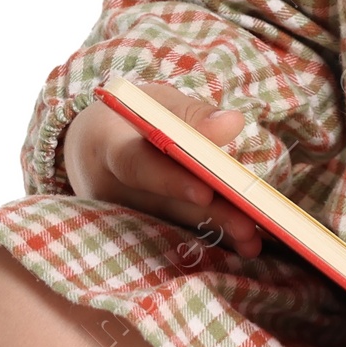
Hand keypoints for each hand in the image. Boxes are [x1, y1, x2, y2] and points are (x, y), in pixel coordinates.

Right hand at [61, 80, 263, 260]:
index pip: (136, 166)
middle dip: (208, 215)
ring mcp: (122, 215)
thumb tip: (232, 124)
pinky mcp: (138, 228)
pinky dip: (211, 237)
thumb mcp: (157, 102)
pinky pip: (176, 232)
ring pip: (174, 225)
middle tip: (248, 226)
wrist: (92, 145)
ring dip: (216, 233)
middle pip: (163, 205)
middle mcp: (110, 189)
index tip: (205, 192)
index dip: (169, 181)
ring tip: (253, 241)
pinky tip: (243, 245)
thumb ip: (193, 114)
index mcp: (106, 146)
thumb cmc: (131, 117)